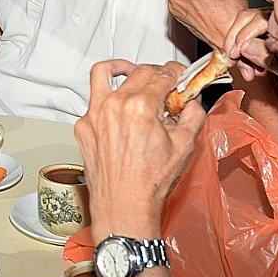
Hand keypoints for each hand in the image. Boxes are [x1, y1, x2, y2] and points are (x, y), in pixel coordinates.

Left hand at [75, 59, 204, 241]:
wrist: (124, 208)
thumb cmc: (150, 183)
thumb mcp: (184, 147)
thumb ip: (194, 116)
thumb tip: (192, 102)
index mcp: (140, 107)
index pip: (162, 75)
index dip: (176, 73)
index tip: (180, 77)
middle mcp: (114, 105)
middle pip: (138, 72)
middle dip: (156, 73)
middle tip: (166, 83)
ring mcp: (94, 115)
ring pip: (103, 73)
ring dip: (120, 68)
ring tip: (131, 72)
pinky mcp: (83, 127)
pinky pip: (94, 101)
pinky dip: (108, 99)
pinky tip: (120, 110)